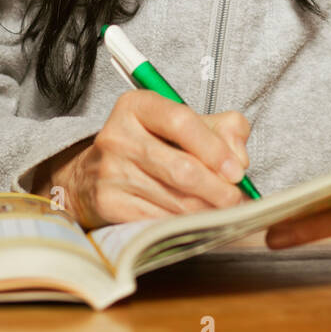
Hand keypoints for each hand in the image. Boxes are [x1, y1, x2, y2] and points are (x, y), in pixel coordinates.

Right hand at [35, 94, 250, 229]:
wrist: (91, 177)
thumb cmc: (149, 146)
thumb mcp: (182, 125)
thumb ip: (222, 129)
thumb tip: (239, 158)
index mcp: (137, 106)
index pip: (181, 121)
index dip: (215, 148)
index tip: (237, 170)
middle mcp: (118, 135)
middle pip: (181, 167)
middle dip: (218, 189)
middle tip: (236, 199)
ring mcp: (110, 171)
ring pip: (174, 199)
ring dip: (207, 210)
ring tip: (223, 212)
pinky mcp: (108, 203)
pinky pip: (159, 219)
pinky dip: (185, 224)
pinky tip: (197, 222)